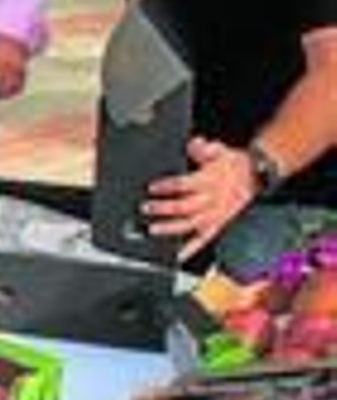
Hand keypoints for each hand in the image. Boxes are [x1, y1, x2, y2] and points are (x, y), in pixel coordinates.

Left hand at [143, 136, 257, 260]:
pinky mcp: (217, 225)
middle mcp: (211, 200)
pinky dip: (190, 249)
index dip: (168, 186)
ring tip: (153, 230)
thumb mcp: (219, 150)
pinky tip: (176, 256)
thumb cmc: (232, 164)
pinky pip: (203, 240)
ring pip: (190, 225)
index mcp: (209, 181)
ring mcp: (214, 215)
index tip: (152, 187)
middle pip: (184, 207)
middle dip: (164, 208)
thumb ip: (204, 148)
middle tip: (146, 208)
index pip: (185, 184)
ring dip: (171, 229)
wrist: (254, 176)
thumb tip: (196, 144)